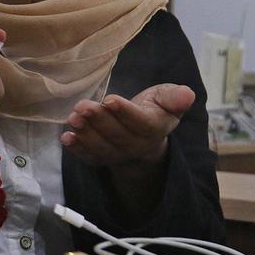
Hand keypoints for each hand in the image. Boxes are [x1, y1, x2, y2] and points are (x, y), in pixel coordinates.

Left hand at [60, 84, 195, 168]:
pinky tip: (66, 138)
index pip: (140, 122)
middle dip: (99, 120)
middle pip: (117, 135)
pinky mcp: (102, 159)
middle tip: (82, 107)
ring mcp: (119, 155)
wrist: (142, 135)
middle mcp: (137, 146)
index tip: (109, 100)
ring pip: (102, 148)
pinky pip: (90, 157)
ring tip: (73, 119)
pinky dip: (77, 149)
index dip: (125, 112)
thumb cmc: (152, 109)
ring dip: (86, 134)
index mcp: (155, 128)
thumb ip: (174, 97)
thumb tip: (187, 95)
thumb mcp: (166, 99)